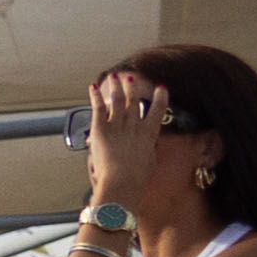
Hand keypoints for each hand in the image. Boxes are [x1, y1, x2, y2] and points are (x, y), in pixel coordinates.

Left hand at [85, 69, 163, 205]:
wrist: (123, 180)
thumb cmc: (137, 177)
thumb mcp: (150, 161)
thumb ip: (148, 149)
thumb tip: (147, 145)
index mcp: (149, 133)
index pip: (158, 111)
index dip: (160, 98)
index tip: (162, 88)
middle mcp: (135, 125)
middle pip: (134, 102)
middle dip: (132, 88)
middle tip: (130, 78)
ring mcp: (118, 125)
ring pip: (118, 100)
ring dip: (116, 87)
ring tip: (115, 76)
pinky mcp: (101, 128)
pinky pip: (98, 107)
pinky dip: (96, 96)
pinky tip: (94, 87)